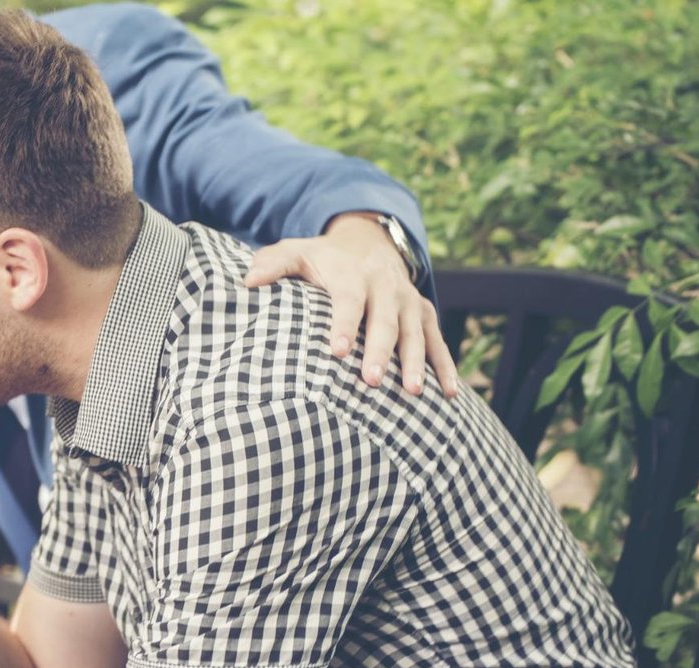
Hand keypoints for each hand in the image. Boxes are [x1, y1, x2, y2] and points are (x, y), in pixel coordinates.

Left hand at [243, 214, 457, 397]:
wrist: (368, 242)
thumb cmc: (324, 259)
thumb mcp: (297, 252)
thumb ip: (273, 264)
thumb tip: (248, 282)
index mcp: (353, 275)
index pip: (349, 302)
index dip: (344, 325)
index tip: (338, 352)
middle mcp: (387, 287)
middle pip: (385, 322)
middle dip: (381, 352)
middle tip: (373, 382)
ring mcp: (409, 301)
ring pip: (416, 334)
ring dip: (416, 363)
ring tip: (413, 392)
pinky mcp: (424, 314)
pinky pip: (438, 341)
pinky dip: (446, 366)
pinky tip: (450, 393)